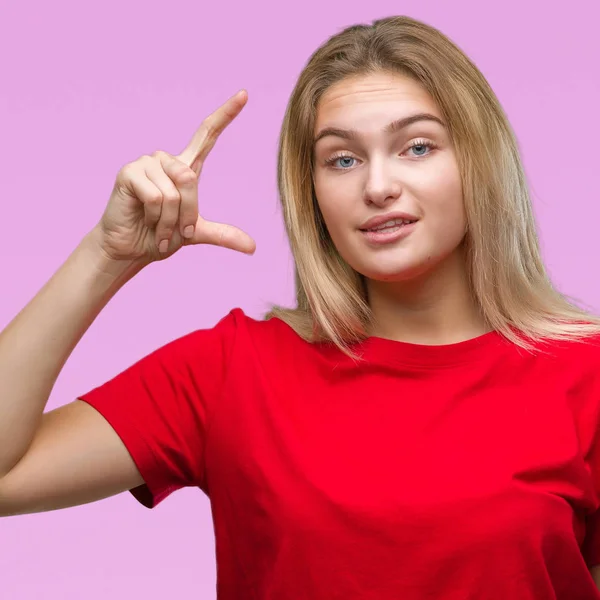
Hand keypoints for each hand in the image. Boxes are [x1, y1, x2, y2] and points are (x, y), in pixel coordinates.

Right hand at [96, 90, 255, 264]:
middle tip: (175, 231)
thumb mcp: (196, 234)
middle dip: (186, 213)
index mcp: (186, 168)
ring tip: (157, 228)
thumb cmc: (159, 237)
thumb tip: (253, 248)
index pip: (207, 135)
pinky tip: (144, 219)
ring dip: (169, 220)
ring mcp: (146, 163)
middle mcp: (167, 160)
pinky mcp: (129, 172)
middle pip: (190, 178)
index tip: (244, 94)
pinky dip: (155, 218)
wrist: (131, 250)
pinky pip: (156, 196)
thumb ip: (223, 235)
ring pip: (173, 190)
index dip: (226, 115)